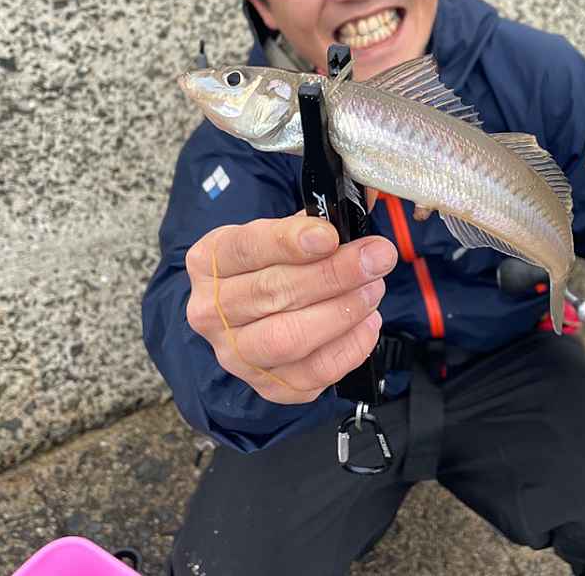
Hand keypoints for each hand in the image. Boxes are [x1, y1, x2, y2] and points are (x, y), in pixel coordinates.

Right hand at [183, 212, 397, 403]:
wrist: (256, 316)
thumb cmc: (273, 266)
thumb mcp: (283, 232)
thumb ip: (319, 219)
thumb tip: (366, 198)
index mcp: (208, 260)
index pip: (245, 248)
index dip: (289, 241)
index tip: (330, 235)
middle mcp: (210, 310)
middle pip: (271, 293)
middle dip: (333, 274)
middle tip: (376, 258)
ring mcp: (235, 354)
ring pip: (288, 338)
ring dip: (341, 312)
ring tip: (373, 289)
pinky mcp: (266, 385)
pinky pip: (310, 374)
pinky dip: (348, 349)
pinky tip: (369, 323)